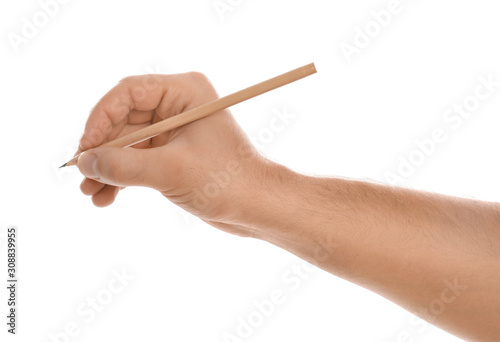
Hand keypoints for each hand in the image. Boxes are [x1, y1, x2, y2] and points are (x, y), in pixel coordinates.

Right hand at [77, 72, 265, 235]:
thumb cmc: (227, 181)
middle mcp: (178, 106)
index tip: (86, 149)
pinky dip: (122, 177)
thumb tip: (85, 163)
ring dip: (108, 168)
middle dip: (102, 150)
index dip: (100, 119)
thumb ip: (123, 166)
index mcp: (185, 92)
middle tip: (83, 175)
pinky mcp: (173, 153)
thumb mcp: (170, 171)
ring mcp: (174, 130)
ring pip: (128, 143)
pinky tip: (107, 198)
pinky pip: (138, 159)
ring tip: (91, 193)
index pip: (128, 93)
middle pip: (123, 119)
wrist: (256, 206)